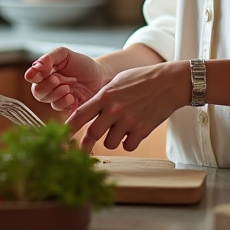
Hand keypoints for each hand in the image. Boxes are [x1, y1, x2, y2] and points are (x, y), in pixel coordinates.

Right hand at [23, 47, 110, 112]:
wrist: (101, 76)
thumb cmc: (82, 64)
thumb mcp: (65, 54)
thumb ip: (49, 58)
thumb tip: (35, 66)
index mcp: (46, 73)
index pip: (32, 77)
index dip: (32, 76)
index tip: (37, 75)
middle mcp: (49, 86)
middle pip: (37, 92)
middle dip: (45, 86)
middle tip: (56, 80)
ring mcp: (58, 98)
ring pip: (47, 101)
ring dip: (55, 95)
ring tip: (67, 88)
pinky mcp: (67, 107)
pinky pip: (59, 110)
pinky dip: (63, 103)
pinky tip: (72, 97)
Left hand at [66, 61, 188, 152]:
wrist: (168, 83)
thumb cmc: (142, 79)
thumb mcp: (117, 81)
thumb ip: (102, 95)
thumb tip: (89, 108)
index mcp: (105, 96)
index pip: (79, 115)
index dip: (67, 128)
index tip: (60, 137)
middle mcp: (114, 110)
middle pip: (92, 134)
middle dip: (85, 144)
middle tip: (81, 150)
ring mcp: (128, 121)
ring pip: (110, 143)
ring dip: (112, 140)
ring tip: (120, 130)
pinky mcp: (142, 130)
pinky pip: (128, 146)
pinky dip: (129, 142)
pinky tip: (133, 133)